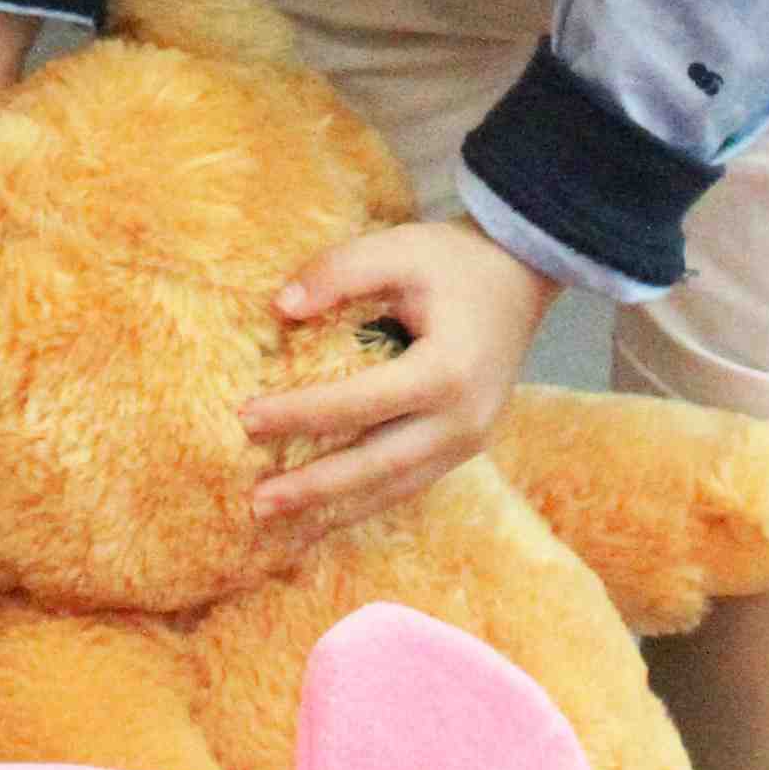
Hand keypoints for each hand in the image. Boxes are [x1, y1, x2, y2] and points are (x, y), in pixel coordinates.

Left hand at [240, 220, 556, 533]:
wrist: (522, 274)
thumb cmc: (455, 261)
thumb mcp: (399, 248)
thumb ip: (340, 271)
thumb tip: (281, 307)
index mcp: (447, 371)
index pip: (359, 403)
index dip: (300, 413)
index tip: (246, 418)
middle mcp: (463, 418)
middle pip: (377, 465)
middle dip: (314, 487)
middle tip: (256, 502)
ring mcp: (470, 440)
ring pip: (395, 487)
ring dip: (336, 508)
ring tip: (280, 521)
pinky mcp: (467, 446)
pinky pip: (410, 482)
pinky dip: (365, 499)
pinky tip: (325, 512)